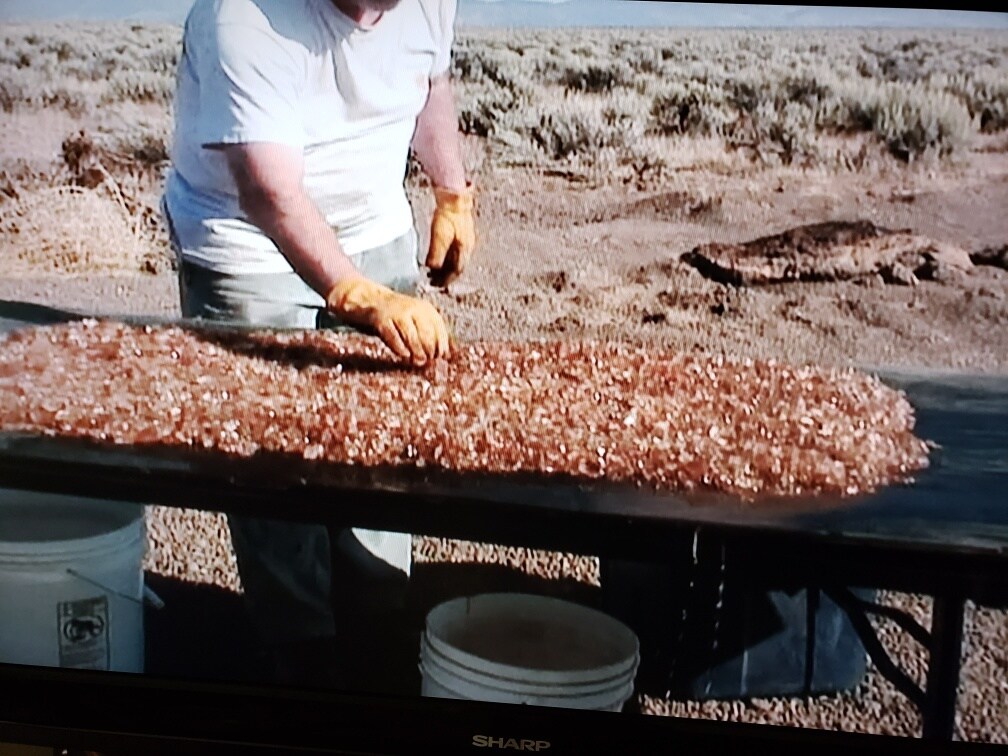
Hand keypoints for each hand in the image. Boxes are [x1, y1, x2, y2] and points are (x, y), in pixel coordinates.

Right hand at [326, 277, 450, 363]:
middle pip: (426, 332)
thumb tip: (448, 355)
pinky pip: (393, 337)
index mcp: (424, 308)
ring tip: (418, 361)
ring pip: (411, 336)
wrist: (371, 300)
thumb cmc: (398, 316)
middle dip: (429, 350)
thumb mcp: (417, 319)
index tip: (441, 357)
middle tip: (428, 361)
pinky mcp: (382, 320)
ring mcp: (396, 313)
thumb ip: (431, 333)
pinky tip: (404, 356)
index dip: (442, 344)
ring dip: (417, 351)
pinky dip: (400, 348)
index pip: (438, 327)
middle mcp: (413, 308)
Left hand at [425, 183, 475, 287]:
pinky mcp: (462, 233)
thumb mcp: (439, 236)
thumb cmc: (447, 215)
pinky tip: (439, 257)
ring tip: (434, 272)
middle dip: (446, 275)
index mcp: (464, 249)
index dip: (446, 279)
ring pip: (457, 259)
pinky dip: (447, 258)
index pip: (457, 270)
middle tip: (433, 281)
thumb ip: (436, 254)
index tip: (436, 284)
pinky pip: (455, 252)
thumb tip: (432, 269)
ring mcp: (466, 240)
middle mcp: (467, 246)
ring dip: (446, 267)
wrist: (453, 197)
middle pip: (458, 266)